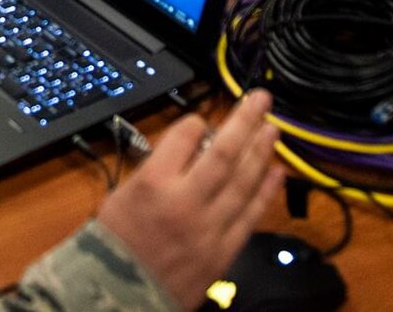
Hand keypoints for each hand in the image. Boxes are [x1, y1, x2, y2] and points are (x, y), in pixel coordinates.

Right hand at [98, 90, 282, 308]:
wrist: (119, 293)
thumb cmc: (115, 242)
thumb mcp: (123, 193)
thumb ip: (158, 168)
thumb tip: (191, 148)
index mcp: (154, 183)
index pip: (186, 136)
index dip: (198, 121)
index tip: (202, 118)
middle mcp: (186, 201)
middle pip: (224, 152)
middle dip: (245, 121)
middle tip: (261, 99)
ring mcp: (209, 228)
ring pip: (244, 181)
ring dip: (261, 151)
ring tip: (272, 128)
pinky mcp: (223, 251)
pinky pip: (251, 216)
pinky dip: (266, 192)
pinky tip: (276, 172)